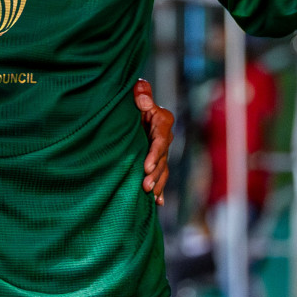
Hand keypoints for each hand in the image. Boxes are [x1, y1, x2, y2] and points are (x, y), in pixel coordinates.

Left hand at [134, 79, 174, 206]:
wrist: (131, 105)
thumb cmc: (132, 97)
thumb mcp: (136, 94)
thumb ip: (141, 93)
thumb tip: (142, 93)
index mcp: (162, 121)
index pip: (161, 139)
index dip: (155, 153)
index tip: (146, 166)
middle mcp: (165, 137)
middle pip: (162, 158)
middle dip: (155, 174)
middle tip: (145, 186)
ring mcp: (161, 150)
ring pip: (162, 169)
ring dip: (158, 183)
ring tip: (150, 196)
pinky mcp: (156, 159)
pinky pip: (160, 175)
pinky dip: (160, 189)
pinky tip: (158, 202)